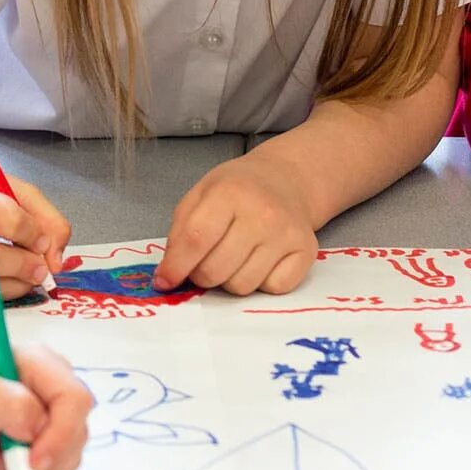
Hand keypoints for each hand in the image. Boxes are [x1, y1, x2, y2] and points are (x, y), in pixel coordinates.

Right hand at [0, 166, 70, 299]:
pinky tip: (5, 274)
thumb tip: (56, 261)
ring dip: (18, 282)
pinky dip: (1, 289)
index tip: (42, 238)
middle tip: (41, 265)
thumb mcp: (13, 189)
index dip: (35, 234)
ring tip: (25, 269)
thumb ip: (46, 218)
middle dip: (28, 265)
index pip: (9, 220)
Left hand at [0, 346, 90, 469]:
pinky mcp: (34, 449)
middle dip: (46, 461)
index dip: (62, 433)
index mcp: (36, 363)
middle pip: (76, 433)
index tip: (33, 460)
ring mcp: (43, 422)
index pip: (73, 399)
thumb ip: (6, 403)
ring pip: (67, 459)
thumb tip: (38, 427)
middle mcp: (46, 391)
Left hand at [156, 151, 317, 295]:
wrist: (285, 180)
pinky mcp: (306, 252)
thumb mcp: (200, 195)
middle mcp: (262, 214)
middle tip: (204, 262)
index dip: (176, 266)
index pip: (196, 238)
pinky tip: (259, 261)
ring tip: (233, 257)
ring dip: (229, 279)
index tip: (164, 281)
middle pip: (217, 269)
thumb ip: (180, 233)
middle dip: (201, 274)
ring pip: (243, 285)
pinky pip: (273, 289)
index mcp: (228, 193)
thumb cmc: (237, 189)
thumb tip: (167, 276)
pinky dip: (261, 282)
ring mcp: (287, 234)